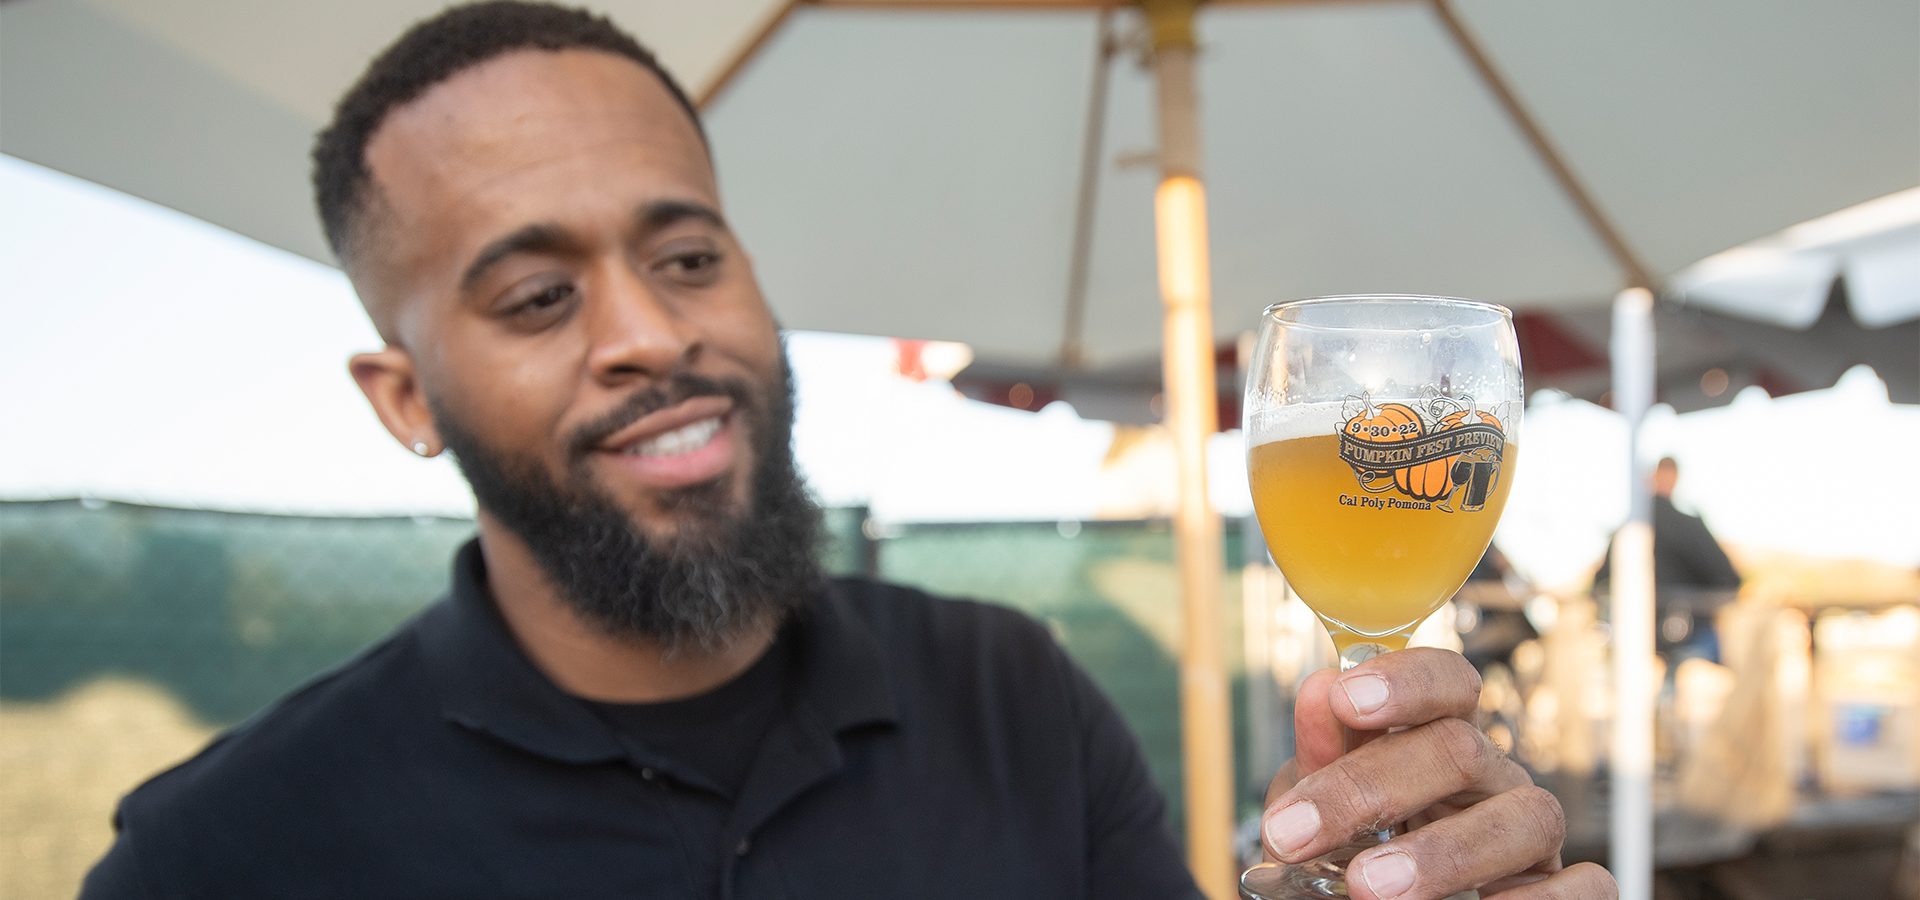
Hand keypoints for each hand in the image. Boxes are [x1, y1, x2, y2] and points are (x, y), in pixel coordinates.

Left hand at [1259, 648, 1615, 898]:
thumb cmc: (1352, 851)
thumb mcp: (1321, 806)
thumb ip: (1319, 759)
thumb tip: (1317, 688)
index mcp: (1436, 740)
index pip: (1448, 682)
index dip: (1404, 681)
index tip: (1343, 699)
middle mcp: (1492, 778)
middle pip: (1460, 750)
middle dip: (1370, 789)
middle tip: (1295, 833)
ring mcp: (1532, 833)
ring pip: (1529, 816)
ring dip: (1443, 854)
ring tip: (1367, 887)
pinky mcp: (1567, 890)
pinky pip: (1589, 885)